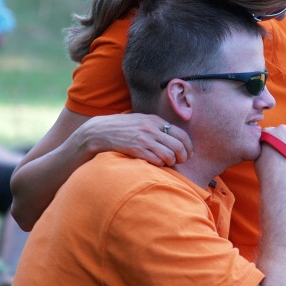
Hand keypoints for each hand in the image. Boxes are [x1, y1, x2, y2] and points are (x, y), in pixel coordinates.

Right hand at [74, 113, 192, 166]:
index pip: (181, 134)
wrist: (97, 132)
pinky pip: (156, 160)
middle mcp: (151, 128)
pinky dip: (159, 165)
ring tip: (166, 164)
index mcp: (154, 120)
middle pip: (179, 146)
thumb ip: (154, 125)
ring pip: (170, 155)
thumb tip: (172, 135)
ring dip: (171, 162)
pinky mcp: (136, 149)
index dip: (188, 146)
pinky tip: (155, 164)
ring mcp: (144, 138)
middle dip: (183, 156)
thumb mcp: (139, 120)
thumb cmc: (120, 128)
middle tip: (180, 162)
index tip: (188, 154)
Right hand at [260, 125, 285, 168]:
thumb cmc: (267, 172)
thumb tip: (267, 150)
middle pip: (285, 134)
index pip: (271, 134)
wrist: (283, 179)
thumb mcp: (257, 157)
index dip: (274, 144)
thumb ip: (262, 148)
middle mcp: (282, 128)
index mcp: (268, 132)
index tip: (276, 153)